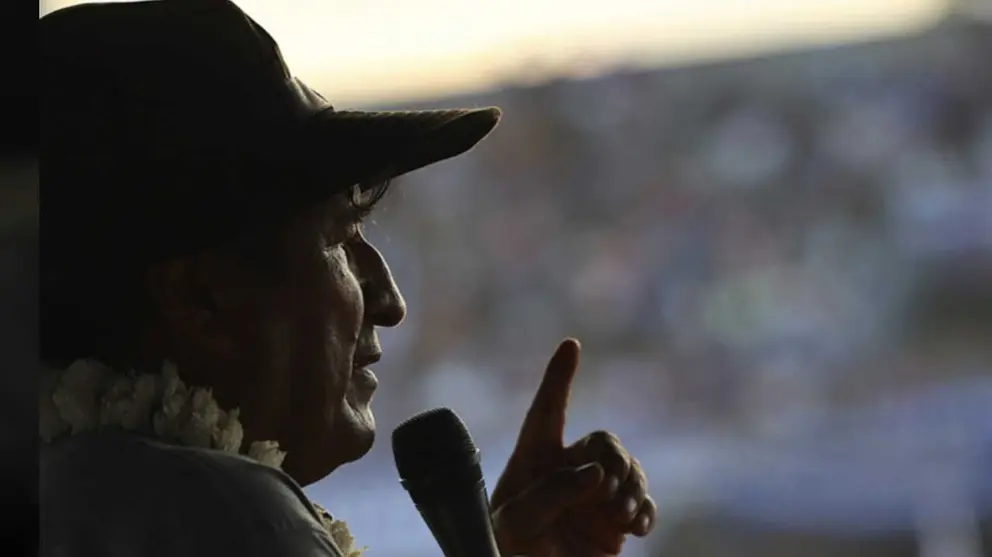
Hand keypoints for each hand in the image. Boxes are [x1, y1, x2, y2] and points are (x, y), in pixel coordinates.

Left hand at [490, 339, 656, 556]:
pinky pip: (644, 503)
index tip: (570, 345)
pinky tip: (638, 529)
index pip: (547, 411)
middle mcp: (567, 470)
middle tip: (606, 490)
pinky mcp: (616, 521)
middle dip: (614, 460)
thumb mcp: (515, 521)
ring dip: (633, 487)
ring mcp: (595, 495)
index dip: (558, 377)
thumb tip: (596, 473)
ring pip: (630, 469)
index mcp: (533, 459)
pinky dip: (646, 511)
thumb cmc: (507, 549)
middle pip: (605, 441)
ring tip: (621, 516)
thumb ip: (551, 493)